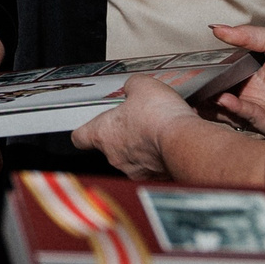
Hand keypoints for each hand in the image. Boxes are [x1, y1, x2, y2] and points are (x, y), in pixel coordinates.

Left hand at [71, 74, 201, 179]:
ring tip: (160, 128)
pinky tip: (173, 140)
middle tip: (139, 119)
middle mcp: (114, 156)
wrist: (184, 143)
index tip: (90, 126)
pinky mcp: (155, 178)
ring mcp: (134, 170)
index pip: (80, 137)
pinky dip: (162, 153)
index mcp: (103, 133)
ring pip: (135, 156)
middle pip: (111, 145)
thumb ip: (131, 86)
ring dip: (145, 143)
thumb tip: (133, 88)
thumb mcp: (142, 85)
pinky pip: (155, 164)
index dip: (85, 130)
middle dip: (125, 132)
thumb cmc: (158, 117)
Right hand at [206, 22, 264, 133]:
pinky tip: (226, 99)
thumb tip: (217, 29)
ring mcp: (262, 105)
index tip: (196, 60)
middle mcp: (257, 88)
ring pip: (232, 104)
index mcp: (258, 69)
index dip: (212, 63)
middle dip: (208, 86)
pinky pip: (249, 115)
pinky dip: (236, 108)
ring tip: (206, 91)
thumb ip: (249, 35)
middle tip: (190, 80)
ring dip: (217, 100)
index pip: (228, 65)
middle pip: (226, 87)